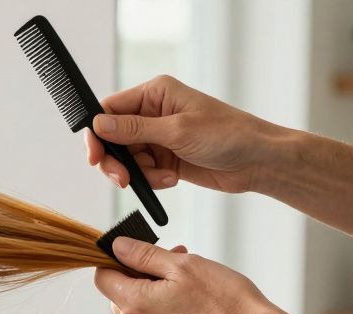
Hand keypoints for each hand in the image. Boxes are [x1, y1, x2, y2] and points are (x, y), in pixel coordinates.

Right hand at [84, 75, 287, 194]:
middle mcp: (153, 113)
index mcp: (155, 94)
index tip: (95, 158)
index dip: (97, 134)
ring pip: (127, 159)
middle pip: (113, 138)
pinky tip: (173, 178)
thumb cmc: (228, 135)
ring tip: (164, 177)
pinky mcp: (166, 158)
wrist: (257, 161)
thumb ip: (134, 130)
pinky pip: (144, 172)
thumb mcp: (177, 130)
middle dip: (116, 162)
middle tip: (122, 180)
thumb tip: (99, 125)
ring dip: (140, 174)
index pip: (110, 110)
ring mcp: (159, 137)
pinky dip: (153, 180)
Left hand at [94, 236, 286, 313]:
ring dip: (154, 291)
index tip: (136, 251)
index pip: (102, 278)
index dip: (115, 260)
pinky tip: (192, 302)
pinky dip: (165, 311)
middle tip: (172, 258)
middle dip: (140, 273)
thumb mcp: (182, 264)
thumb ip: (143, 254)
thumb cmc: (225, 299)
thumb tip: (116, 246)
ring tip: (187, 279)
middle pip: (119, 295)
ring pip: (139, 310)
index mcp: (135, 305)